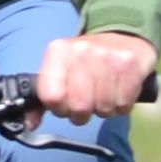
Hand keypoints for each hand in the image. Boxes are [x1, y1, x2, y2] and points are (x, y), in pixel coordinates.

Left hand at [31, 33, 157, 129]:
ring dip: (104, 109)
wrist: (123, 35)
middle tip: (87, 102)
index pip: (52, 97)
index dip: (60, 109)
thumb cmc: (85, 62)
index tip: (65, 104)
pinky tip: (119, 90)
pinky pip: (123, 105)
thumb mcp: (59, 72)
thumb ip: (41, 100)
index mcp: (58, 51)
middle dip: (82, 113)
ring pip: (103, 108)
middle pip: (79, 107)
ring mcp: (108, 56)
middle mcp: (81, 50)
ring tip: (104, 94)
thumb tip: (29, 125)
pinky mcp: (131, 64)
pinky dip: (121, 105)